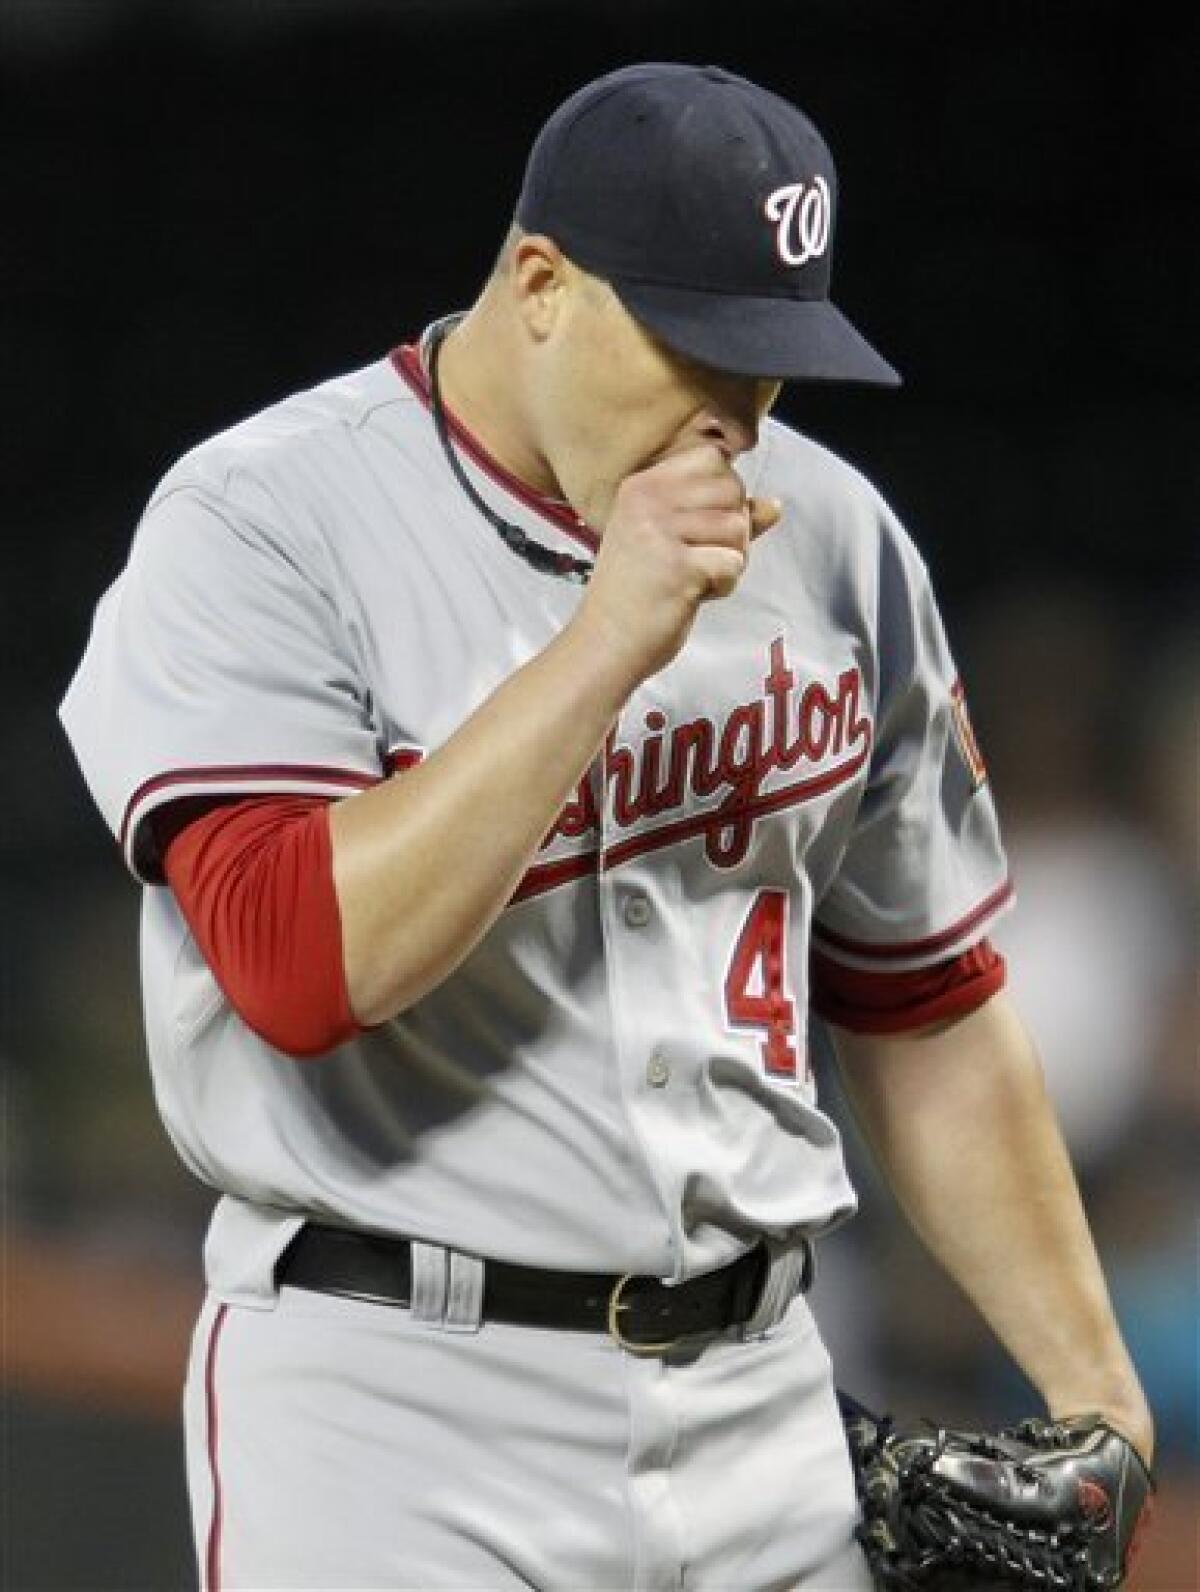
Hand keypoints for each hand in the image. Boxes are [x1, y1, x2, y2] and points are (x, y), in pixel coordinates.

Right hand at [572, 442, 780, 688]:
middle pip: (733, 490)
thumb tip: (774, 505)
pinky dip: (723, 585)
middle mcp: (649, 500)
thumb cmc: (636, 595)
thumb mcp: (671, 542)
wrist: (604, 643)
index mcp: (642, 486)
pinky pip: (733, 562)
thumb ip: (722, 517)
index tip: (701, 527)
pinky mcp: (678, 566)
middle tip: (698, 558)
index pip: (713, 458)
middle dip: (731, 530)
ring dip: (728, 559)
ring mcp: (661, 531)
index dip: (724, 494)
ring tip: (694, 578)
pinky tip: (693, 595)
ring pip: (738, 527)